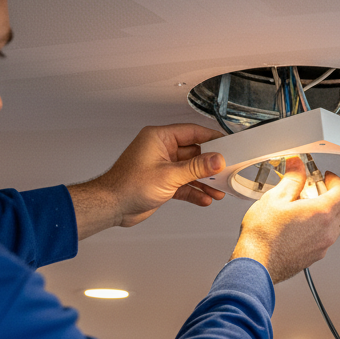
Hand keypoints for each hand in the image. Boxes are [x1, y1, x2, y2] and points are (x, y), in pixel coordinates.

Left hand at [68, 124, 225, 239]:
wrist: (112, 206)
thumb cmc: (127, 185)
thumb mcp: (169, 175)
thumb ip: (196, 168)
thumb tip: (216, 160)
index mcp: (159, 138)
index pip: (192, 132)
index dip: (211, 138)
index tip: (227, 144)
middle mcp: (161, 150)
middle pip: (194, 153)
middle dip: (210, 166)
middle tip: (225, 171)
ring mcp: (162, 167)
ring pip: (190, 171)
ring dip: (204, 182)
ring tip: (218, 190)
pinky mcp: (162, 182)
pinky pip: (184, 184)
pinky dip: (194, 192)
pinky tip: (204, 198)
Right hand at [230, 158, 339, 282]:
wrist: (257, 264)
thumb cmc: (263, 236)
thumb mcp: (276, 198)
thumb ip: (292, 179)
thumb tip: (297, 166)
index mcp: (322, 214)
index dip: (336, 181)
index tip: (326, 177)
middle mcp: (327, 232)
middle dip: (334, 196)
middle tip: (316, 190)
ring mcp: (323, 246)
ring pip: (336, 225)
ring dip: (328, 213)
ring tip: (305, 207)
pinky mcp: (315, 256)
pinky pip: (326, 238)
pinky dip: (320, 228)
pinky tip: (301, 224)